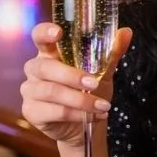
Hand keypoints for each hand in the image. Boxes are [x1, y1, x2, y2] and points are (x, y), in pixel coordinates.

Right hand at [20, 23, 132, 148]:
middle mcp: (35, 69)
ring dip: (80, 100)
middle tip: (94, 83)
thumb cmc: (89, 90)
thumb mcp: (103, 70)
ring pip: (51, 91)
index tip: (58, 32)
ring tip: (102, 105)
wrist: (85, 124)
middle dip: (71, 76)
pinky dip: (77, 114)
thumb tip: (126, 32)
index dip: (45, 32)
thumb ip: (112, 52)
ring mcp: (30, 90)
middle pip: (45, 67)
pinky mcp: (31, 111)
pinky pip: (54, 111)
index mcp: (49, 52)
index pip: (39, 36)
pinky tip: (93, 116)